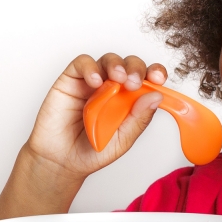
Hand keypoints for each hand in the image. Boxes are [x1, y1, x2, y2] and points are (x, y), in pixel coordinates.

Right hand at [26, 53, 167, 177]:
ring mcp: (93, 83)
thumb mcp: (123, 139)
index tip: (159, 79)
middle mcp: (114, 88)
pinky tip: (95, 82)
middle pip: (130, 65)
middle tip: (134, 83)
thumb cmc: (92, 151)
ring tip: (118, 78)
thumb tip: (156, 96)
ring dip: (116, 65)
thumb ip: (139, 119)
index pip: (148, 78)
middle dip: (136, 68)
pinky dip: (90, 68)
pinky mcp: (71, 81)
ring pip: (109, 60)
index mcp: (131, 99)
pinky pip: (82, 63)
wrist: (61, 161)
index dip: (155, 72)